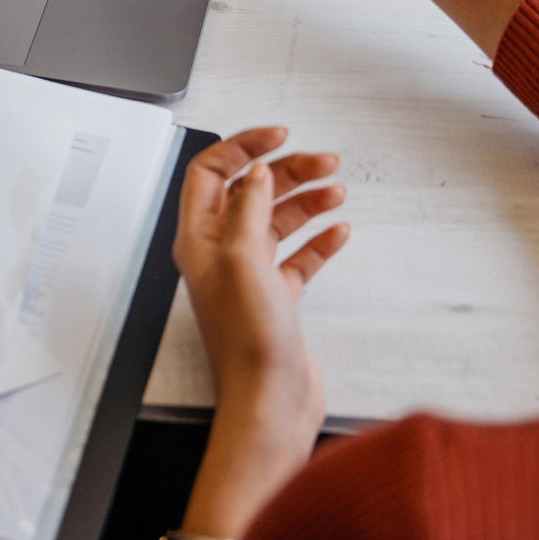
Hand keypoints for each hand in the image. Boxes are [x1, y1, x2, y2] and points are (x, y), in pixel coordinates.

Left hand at [173, 127, 348, 450]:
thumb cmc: (249, 344)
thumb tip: (254, 171)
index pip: (210, 173)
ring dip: (307, 201)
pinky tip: (339, 230)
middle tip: (325, 162)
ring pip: (278, 222)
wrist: (270, 403)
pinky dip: (319, 240)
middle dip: (287, 171)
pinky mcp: (277, 300)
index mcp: (200, 241)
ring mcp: (250, 277)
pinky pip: (298, 257)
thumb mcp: (244, 260)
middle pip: (250, 193)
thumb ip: (248, 208)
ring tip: (337, 189)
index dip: (242, 148)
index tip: (278, 136)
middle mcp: (221, 255)